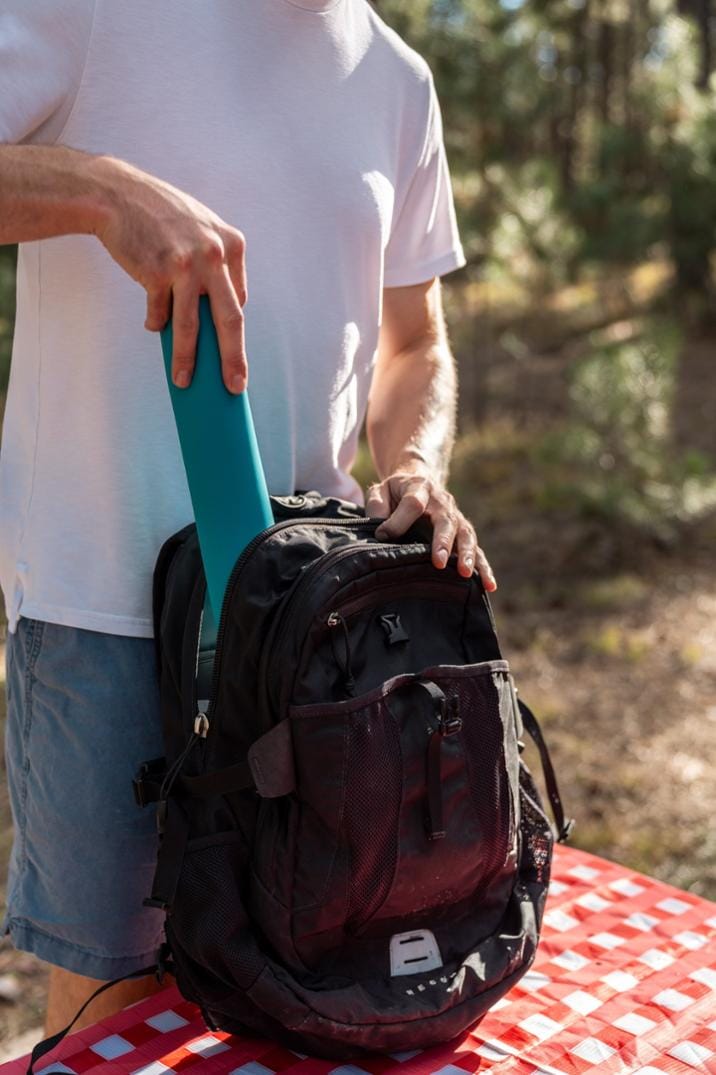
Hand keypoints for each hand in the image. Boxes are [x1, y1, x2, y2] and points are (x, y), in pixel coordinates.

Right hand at [92, 156, 246, 392]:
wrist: (116, 195)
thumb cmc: (160, 217)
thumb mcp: (201, 228)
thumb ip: (216, 263)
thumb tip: (215, 315)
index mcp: (232, 245)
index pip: (238, 300)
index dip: (234, 331)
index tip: (234, 356)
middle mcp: (214, 255)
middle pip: (230, 320)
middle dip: (233, 359)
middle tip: (236, 386)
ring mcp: (187, 264)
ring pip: (192, 326)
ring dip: (187, 359)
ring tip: (184, 381)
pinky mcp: (158, 272)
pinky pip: (159, 313)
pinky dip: (156, 322)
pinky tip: (153, 321)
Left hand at [365, 465, 496, 590]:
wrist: (417, 482)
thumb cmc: (395, 493)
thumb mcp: (380, 492)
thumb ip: (377, 506)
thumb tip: (382, 533)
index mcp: (419, 487)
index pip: (413, 503)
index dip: (399, 520)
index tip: (384, 535)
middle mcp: (442, 502)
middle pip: (446, 520)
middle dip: (443, 542)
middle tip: (439, 561)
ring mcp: (456, 517)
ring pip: (466, 535)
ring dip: (467, 555)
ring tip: (465, 573)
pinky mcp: (463, 533)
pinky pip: (476, 550)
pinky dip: (483, 567)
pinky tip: (488, 585)